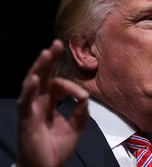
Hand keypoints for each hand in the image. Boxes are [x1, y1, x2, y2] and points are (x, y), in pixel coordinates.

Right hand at [16, 39, 88, 166]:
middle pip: (45, 77)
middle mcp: (40, 103)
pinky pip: (26, 103)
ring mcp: (32, 110)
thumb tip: (85, 95)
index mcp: (51, 103)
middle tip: (57, 44)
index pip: (59, 85)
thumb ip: (81, 111)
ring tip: (46, 52)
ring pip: (34, 84)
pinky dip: (30, 90)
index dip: (71, 87)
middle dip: (50, 60)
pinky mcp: (27, 120)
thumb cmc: (57, 148)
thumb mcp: (76, 127)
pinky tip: (35, 78)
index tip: (83, 96)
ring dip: (40, 68)